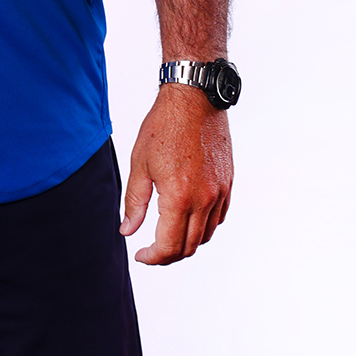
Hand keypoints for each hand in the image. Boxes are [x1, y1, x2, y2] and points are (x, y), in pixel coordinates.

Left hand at [119, 84, 232, 263]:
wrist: (194, 98)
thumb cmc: (163, 126)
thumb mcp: (139, 163)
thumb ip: (134, 202)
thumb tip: (127, 231)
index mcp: (178, 197)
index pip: (168, 246)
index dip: (153, 257)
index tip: (141, 255)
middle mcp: (204, 199)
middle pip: (189, 246)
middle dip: (168, 255)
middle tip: (151, 250)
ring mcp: (220, 192)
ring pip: (206, 235)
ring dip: (187, 242)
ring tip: (168, 235)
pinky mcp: (228, 183)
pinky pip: (219, 217)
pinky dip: (204, 226)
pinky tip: (189, 218)